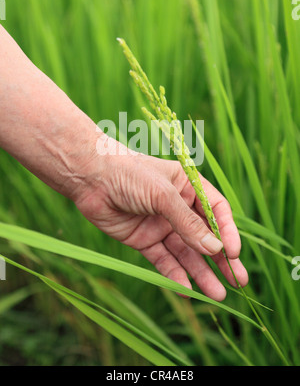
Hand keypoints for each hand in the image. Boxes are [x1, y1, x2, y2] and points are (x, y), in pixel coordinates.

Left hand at [74, 137, 247, 300]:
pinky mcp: (144, 240)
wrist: (90, 178)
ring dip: (201, 273)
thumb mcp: (163, 195)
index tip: (234, 252)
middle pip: (204, 237)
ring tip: (217, 294)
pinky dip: (173, 275)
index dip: (226, 232)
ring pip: (186, 253)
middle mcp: (177, 207)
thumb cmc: (130, 174)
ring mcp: (161, 225)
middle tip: (237, 281)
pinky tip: (186, 291)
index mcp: (188, 187)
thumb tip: (215, 248)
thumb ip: (187, 222)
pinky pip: (163, 260)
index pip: (216, 211)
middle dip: (221, 259)